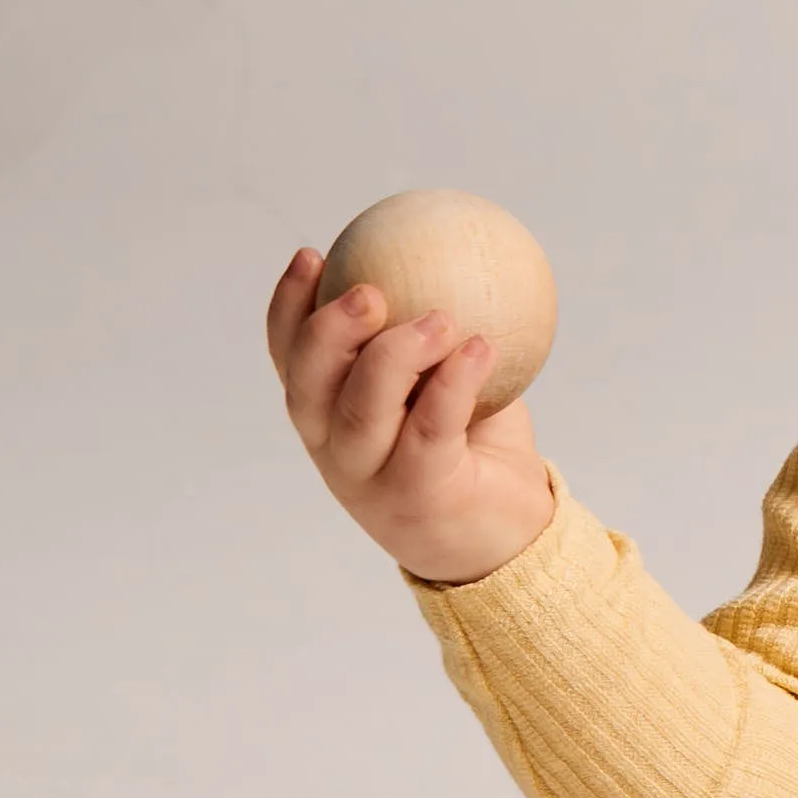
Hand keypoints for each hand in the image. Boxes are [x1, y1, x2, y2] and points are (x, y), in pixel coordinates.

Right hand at [265, 246, 558, 587]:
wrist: (510, 542)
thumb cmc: (475, 451)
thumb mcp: (448, 388)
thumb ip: (435, 342)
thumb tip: (452, 261)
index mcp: (327, 418)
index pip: (289, 359)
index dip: (288, 307)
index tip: (312, 255)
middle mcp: (335, 450)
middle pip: (309, 384)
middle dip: (329, 330)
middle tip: (369, 290)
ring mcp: (371, 478)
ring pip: (361, 408)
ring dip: (396, 354)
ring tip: (440, 318)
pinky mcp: (419, 496)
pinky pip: (431, 429)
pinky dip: (454, 384)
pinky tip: (481, 348)